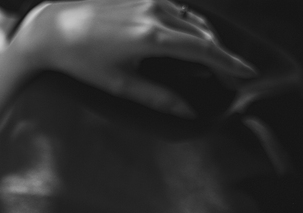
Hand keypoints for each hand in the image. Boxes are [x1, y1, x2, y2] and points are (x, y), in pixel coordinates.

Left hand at [12, 0, 254, 116]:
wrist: (55, 28)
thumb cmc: (85, 62)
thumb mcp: (121, 86)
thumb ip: (158, 98)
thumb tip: (189, 112)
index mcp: (152, 37)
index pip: (203, 49)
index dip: (229, 63)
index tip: (248, 74)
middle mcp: (155, 11)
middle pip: (202, 33)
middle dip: (219, 54)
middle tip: (230, 75)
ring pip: (190, 19)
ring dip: (203, 39)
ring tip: (209, 62)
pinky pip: (176, 10)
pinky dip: (186, 27)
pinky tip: (184, 42)